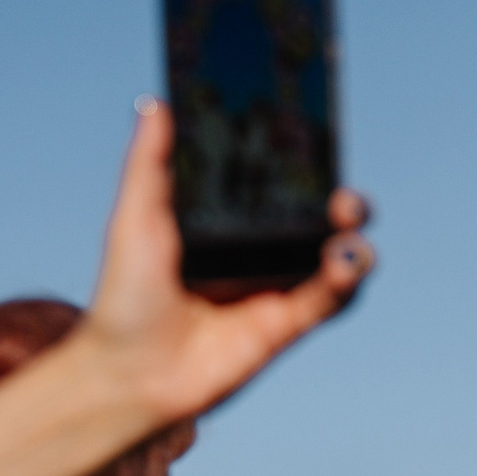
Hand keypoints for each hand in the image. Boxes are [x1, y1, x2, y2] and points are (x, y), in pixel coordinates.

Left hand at [79, 99, 373, 425]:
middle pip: (318, 218)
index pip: (277, 184)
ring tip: (344, 225)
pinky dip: (346, 279)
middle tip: (340, 195)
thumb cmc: (124, 297)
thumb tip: (156, 103)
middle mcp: (259, 251)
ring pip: (336, 255)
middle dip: (342, 202)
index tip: (320, 137)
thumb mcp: (134, 218)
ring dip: (352, 239)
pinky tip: (342, 263)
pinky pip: (332, 298)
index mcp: (227, 222)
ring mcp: (277, 287)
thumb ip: (150, 163)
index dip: (303, 163)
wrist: (131, 372)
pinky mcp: (289, 324)